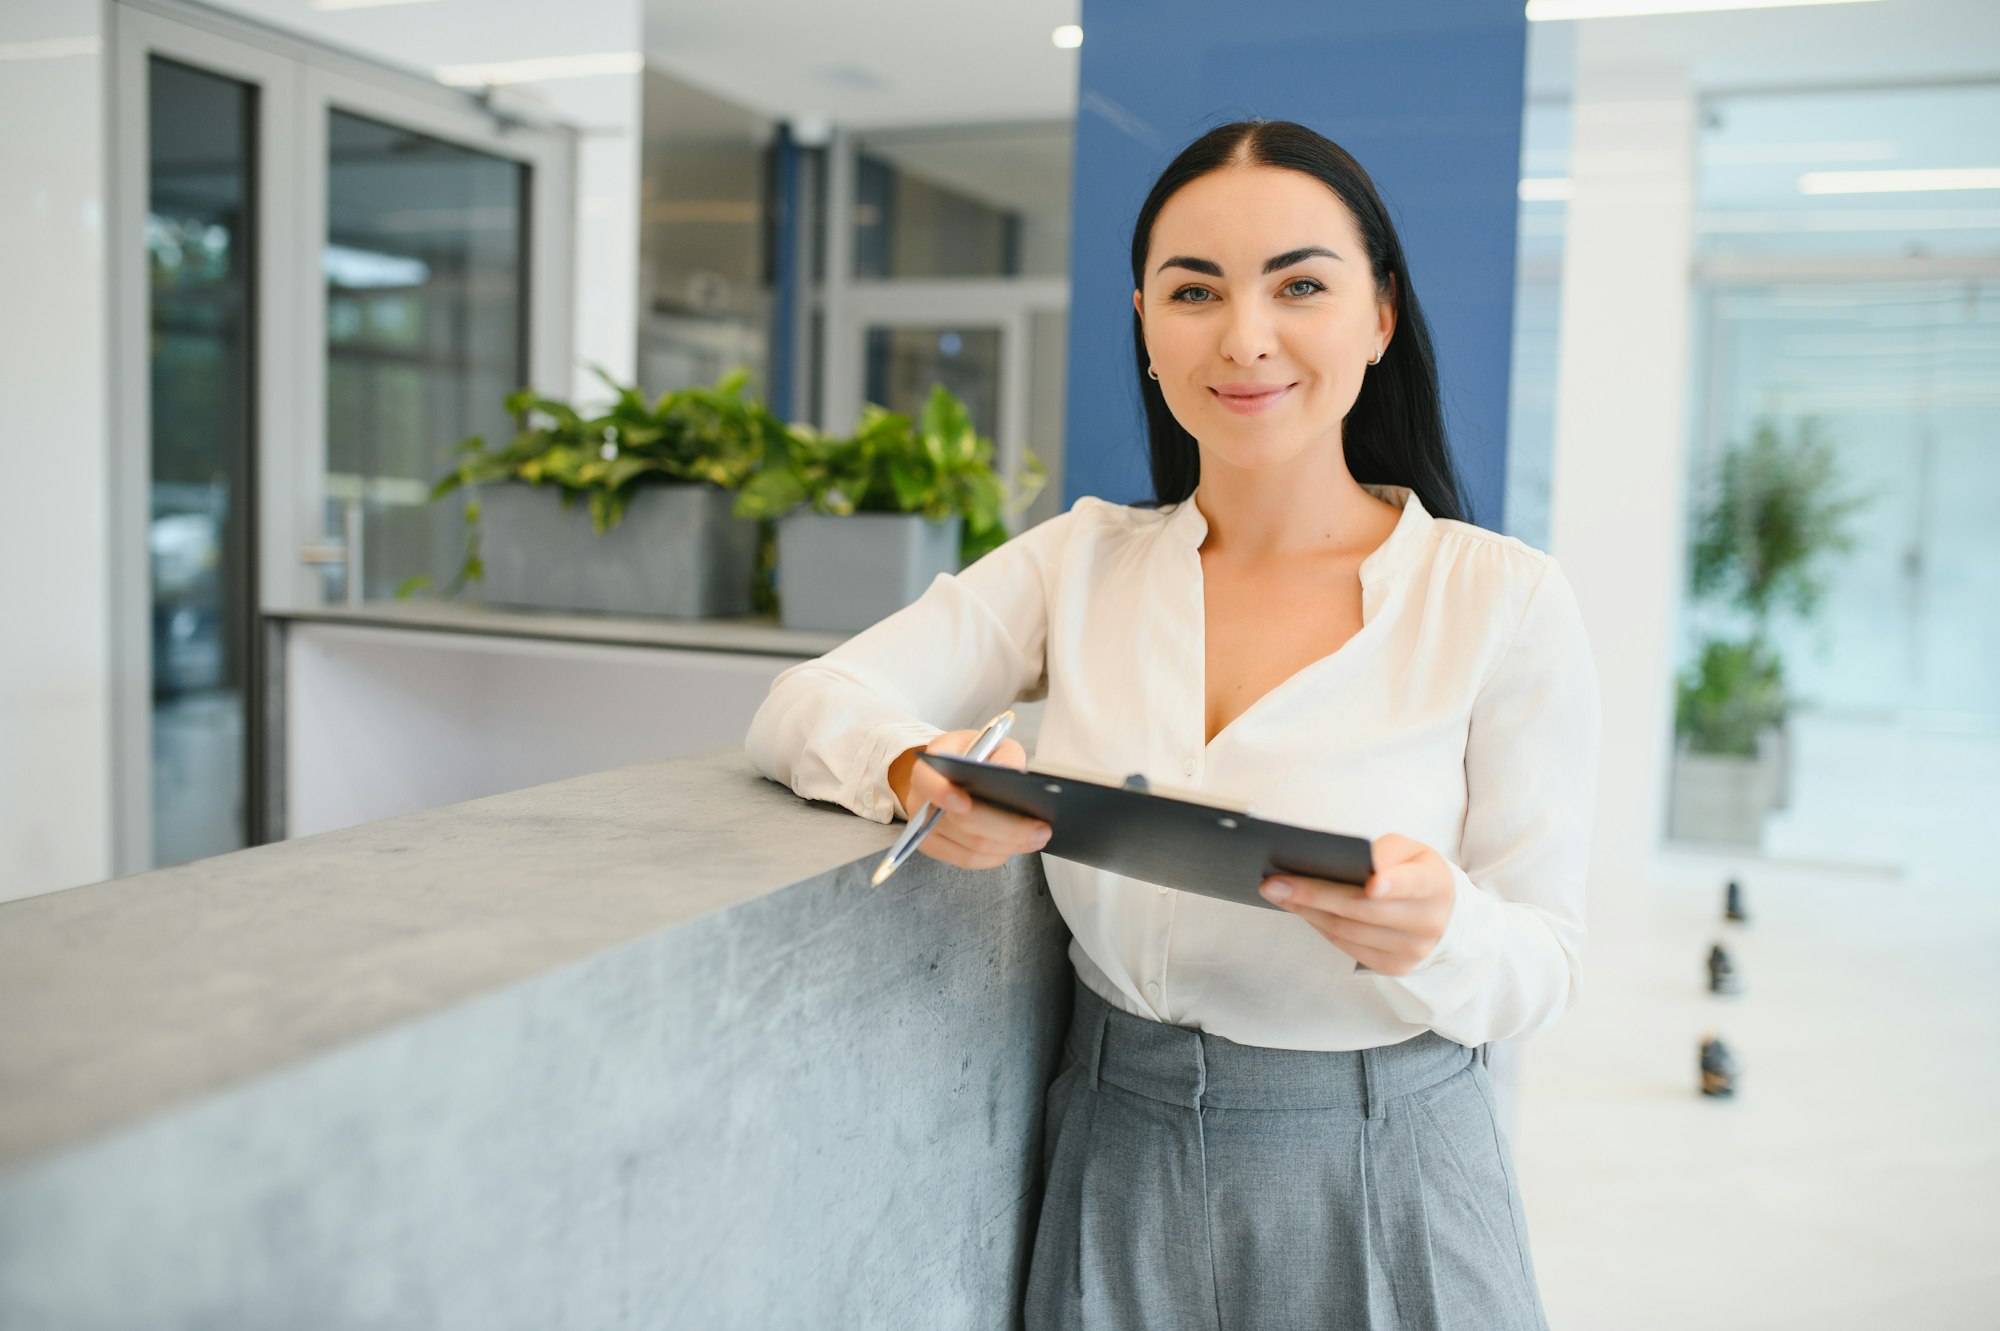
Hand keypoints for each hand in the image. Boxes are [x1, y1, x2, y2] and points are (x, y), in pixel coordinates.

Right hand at [886, 731, 1048, 871]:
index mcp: (932, 764)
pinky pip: (966, 859)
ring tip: (1038, 838)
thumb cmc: (976, 757)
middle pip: (960, 821)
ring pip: (968, 846)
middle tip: (1040, 830)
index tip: (964, 803)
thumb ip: (1005, 753)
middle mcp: (921, 797)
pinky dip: (995, 856)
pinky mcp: (933, 846)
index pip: (926, 779)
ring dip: (1008, 846)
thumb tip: (1011, 771)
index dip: (942, 793)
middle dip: (1006, 828)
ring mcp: (923, 826)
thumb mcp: (993, 743)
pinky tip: (1015, 848)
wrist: (950, 774)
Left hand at [1257, 833, 1455, 975]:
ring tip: (1276, 892)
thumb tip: (1342, 862)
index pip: (1413, 884)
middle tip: (1274, 883)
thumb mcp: (1409, 852)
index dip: (1394, 884)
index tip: (1372, 884)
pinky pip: (1346, 945)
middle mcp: (1427, 921)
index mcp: (1434, 884)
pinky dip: (1319, 925)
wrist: (1443, 915)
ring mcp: (1411, 950)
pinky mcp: (1393, 967)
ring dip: (1306, 910)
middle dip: (1314, 895)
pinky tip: (1300, 909)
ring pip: (1347, 930)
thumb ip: (1383, 852)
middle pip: (1362, 909)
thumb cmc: (1415, 873)